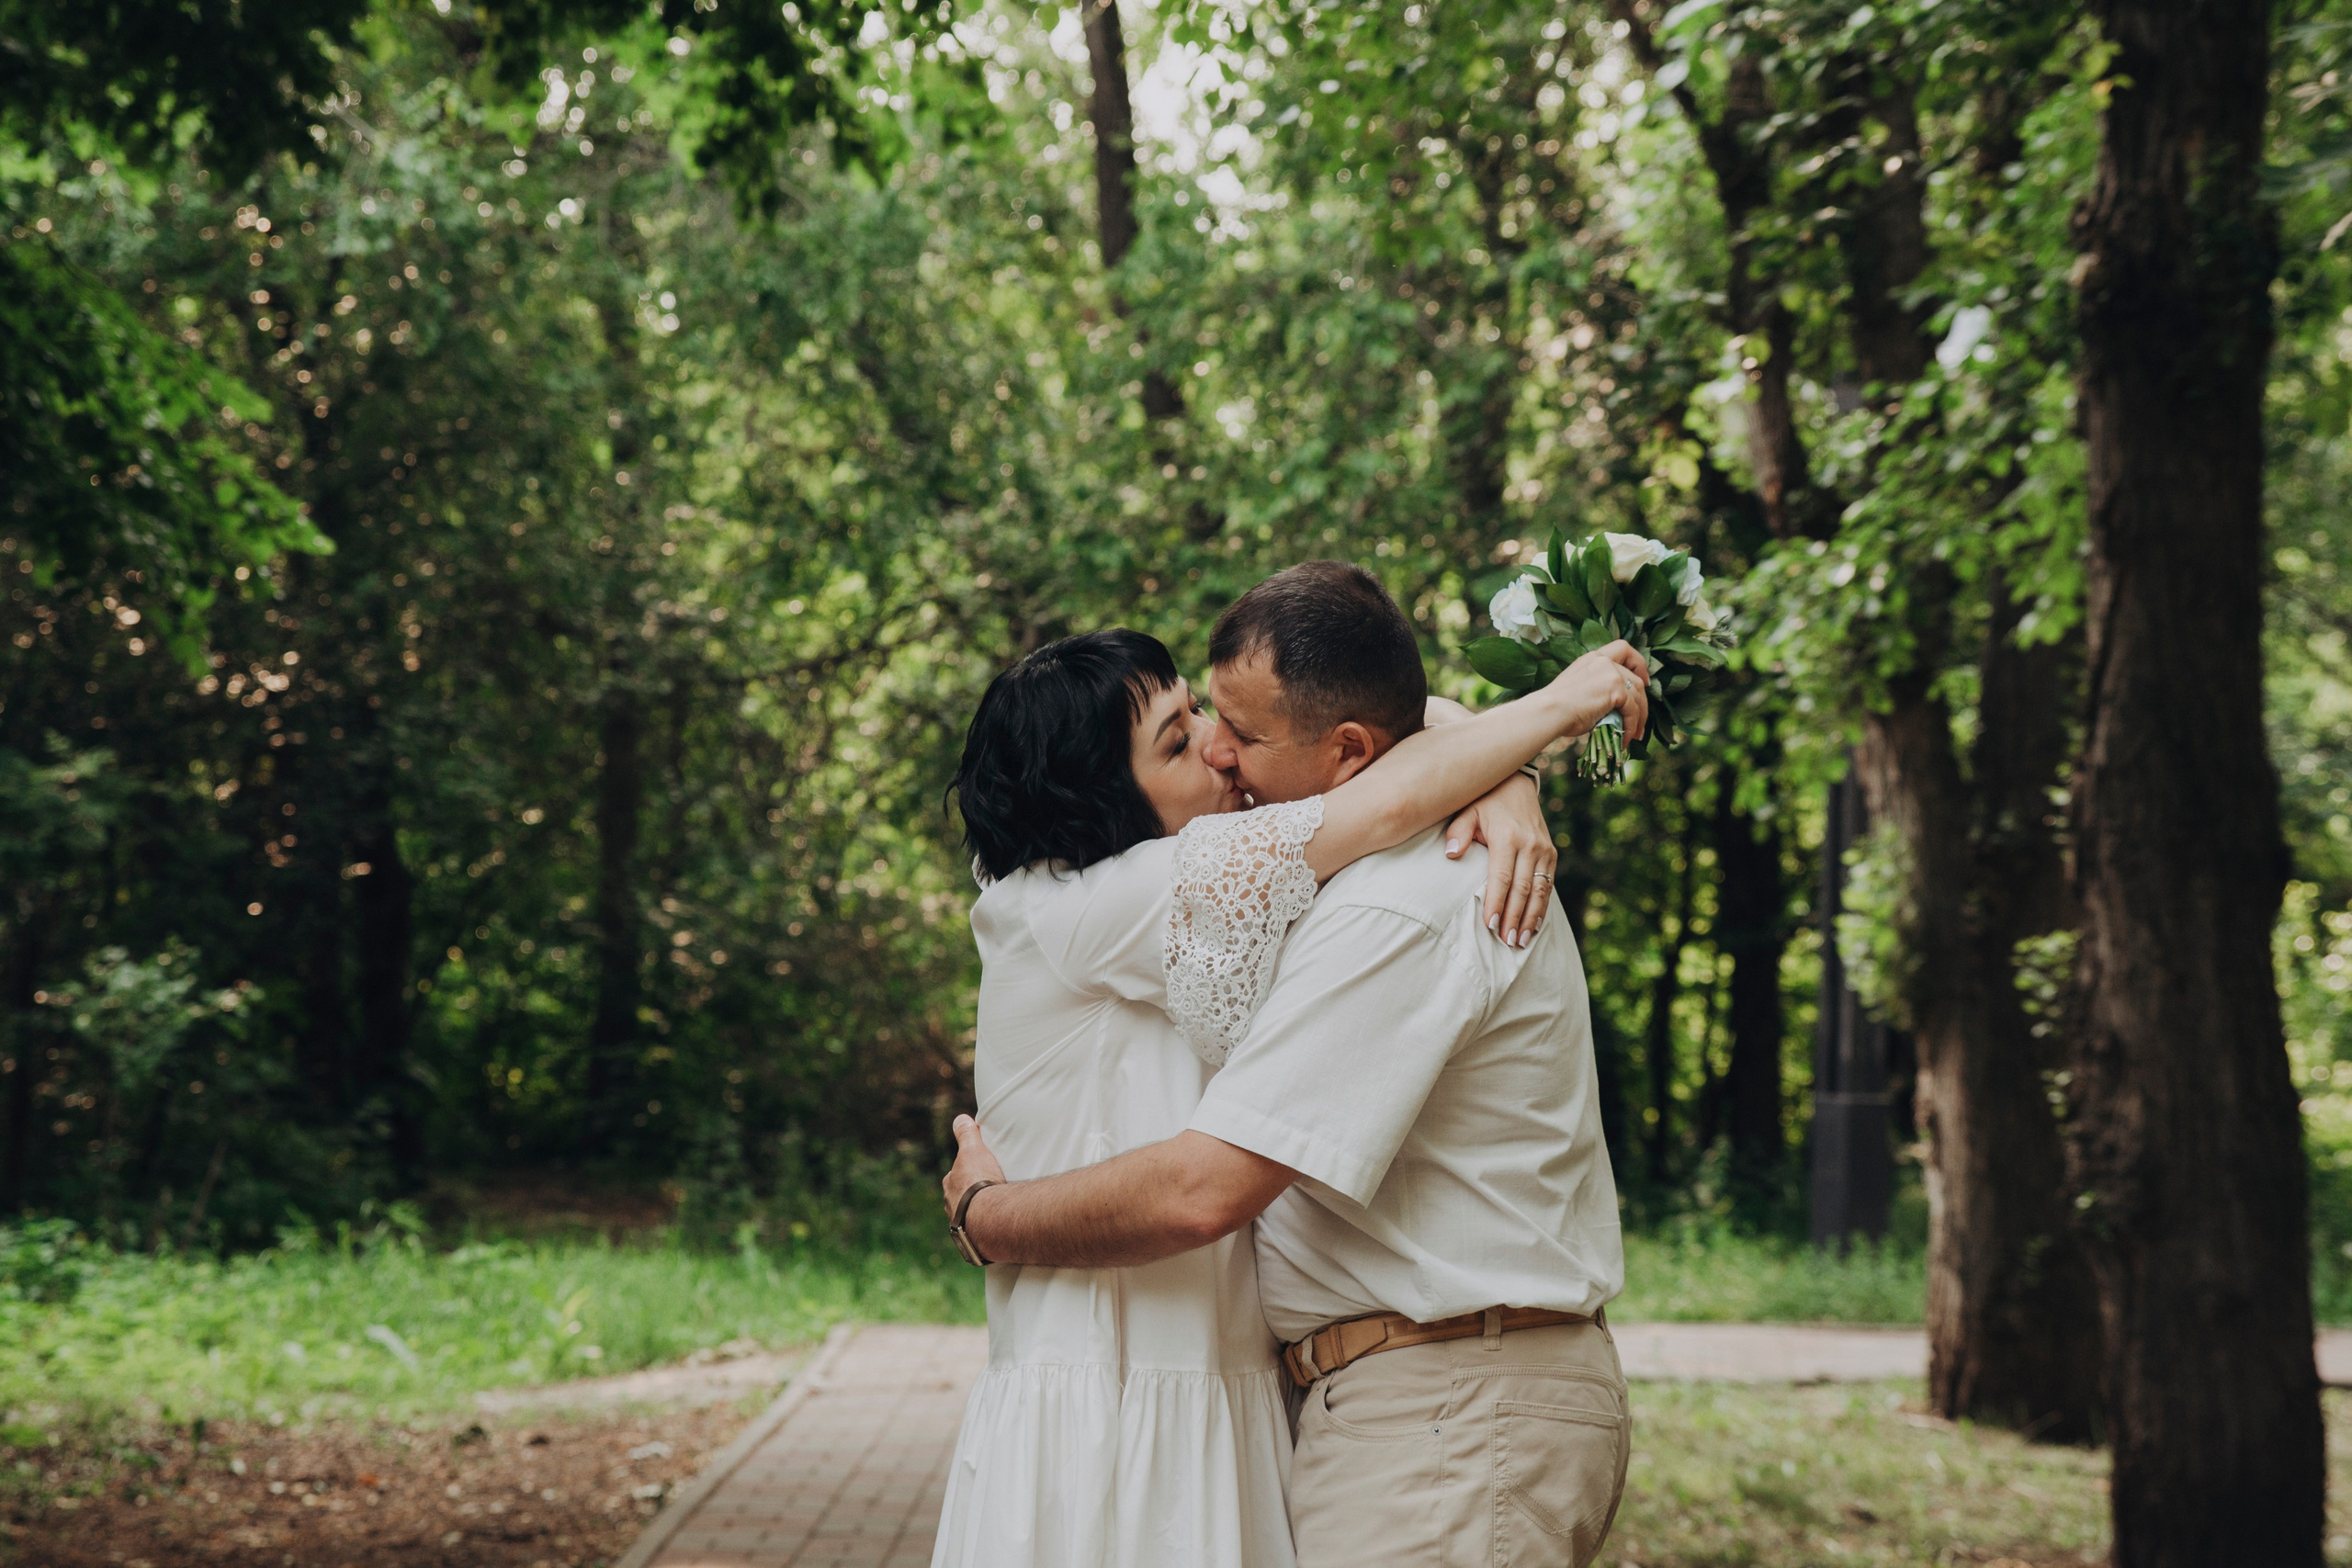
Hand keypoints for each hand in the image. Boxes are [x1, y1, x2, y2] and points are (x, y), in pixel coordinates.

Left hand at [942, 1113, 1006, 1222]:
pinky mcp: (975, 1241)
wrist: (989, 1217)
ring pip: (971, 1216)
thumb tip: (960, 1118)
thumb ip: (966, 1135)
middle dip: (973, 1195)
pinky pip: (982, 1233)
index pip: (956, 1176)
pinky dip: (989, 1229)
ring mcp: (962, 1226)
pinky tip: (1001, 1227)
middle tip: (992, 1191)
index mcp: (950, 1186)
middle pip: (961, 1198)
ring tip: (999, 1211)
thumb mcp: (973, 1151)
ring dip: (982, 1214)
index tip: (980, 1171)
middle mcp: (952, 1207)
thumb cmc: (979, 1182)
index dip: (967, 1172)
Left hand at [1445, 773, 1558, 948]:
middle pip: (1522, 889)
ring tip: (1520, 941)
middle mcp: (1530, 844)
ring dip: (1530, 918)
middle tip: (1506, 941)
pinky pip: (1548, 884)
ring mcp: (1544, 849)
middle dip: (1514, 918)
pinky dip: (1542, 906)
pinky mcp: (1551, 853)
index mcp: (1508, 837)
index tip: (1489, 924)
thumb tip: (1450, 854)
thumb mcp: (1467, 810)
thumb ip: (1458, 832)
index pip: (1501, 877)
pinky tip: (1534, 925)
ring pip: (1539, 890)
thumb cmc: (1485, 800)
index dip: (1496, 902)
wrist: (1515, 783)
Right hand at [1549, 640, 1649, 741]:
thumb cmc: (1556, 707)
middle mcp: (1604, 661)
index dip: (1638, 664)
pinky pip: (1633, 710)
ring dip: (1639, 718)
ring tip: (1633, 735)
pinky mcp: (1617, 689)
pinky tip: (1624, 739)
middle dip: (1642, 701)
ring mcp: (1612, 674)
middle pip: (1635, 678)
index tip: (1643, 680)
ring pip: (1638, 696)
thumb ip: (1598, 688)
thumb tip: (1614, 708)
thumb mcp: (1579, 688)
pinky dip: (1631, 726)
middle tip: (1641, 720)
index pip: (1623, 649)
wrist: (1549, 711)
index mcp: (1593, 658)